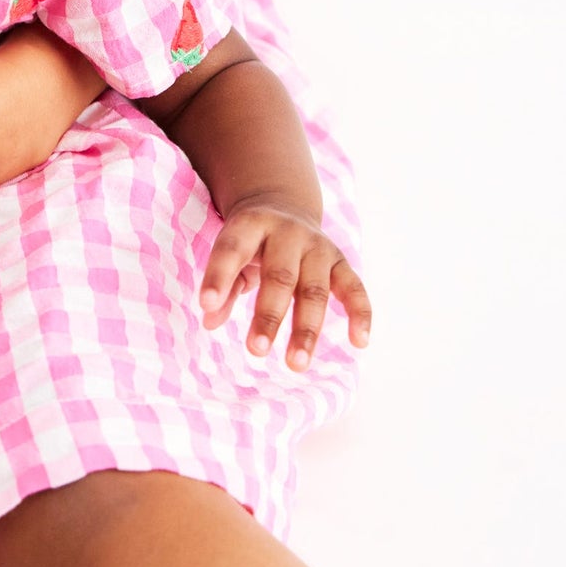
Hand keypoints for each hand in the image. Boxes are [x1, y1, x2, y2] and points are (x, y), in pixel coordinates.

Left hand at [199, 196, 371, 370]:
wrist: (283, 202)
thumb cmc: (250, 241)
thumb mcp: (232, 250)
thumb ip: (223, 283)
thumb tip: (209, 320)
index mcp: (251, 224)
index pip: (233, 249)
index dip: (219, 276)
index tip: (206, 305)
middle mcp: (287, 232)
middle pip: (280, 276)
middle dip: (269, 315)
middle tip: (255, 350)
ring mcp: (317, 246)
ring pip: (315, 289)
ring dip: (306, 328)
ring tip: (296, 364)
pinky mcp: (340, 261)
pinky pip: (354, 288)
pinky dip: (360, 314)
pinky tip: (359, 342)